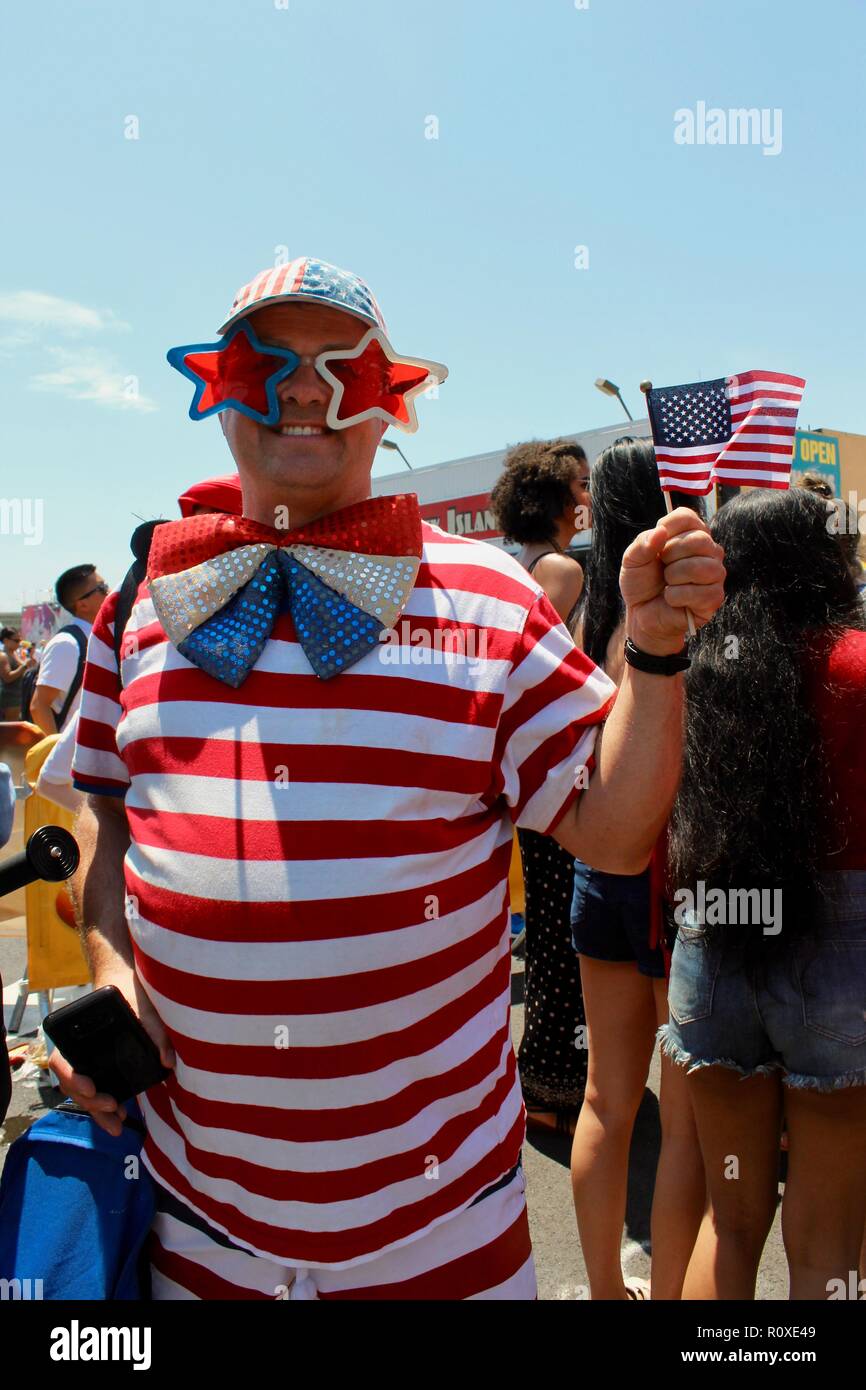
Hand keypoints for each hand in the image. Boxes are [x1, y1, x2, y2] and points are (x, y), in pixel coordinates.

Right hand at [49, 965, 174, 1137]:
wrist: (126, 979)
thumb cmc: (131, 990)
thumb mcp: (145, 1006)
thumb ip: (156, 1032)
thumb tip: (168, 1062)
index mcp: (77, 1034)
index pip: (61, 1062)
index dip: (71, 1078)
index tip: (91, 1087)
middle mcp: (77, 1049)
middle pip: (72, 1085)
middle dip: (91, 1104)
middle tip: (114, 1111)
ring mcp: (87, 1059)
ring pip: (83, 1092)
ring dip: (97, 1111)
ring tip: (117, 1124)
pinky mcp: (101, 1065)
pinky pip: (95, 1089)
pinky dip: (103, 1105)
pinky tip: (119, 1114)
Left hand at [620, 507, 725, 655]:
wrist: (642, 615)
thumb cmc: (642, 584)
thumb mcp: (632, 561)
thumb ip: (642, 544)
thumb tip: (660, 532)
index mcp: (690, 534)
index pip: (687, 517)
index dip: (668, 528)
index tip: (655, 544)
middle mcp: (708, 550)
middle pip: (698, 540)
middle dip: (670, 556)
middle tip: (662, 568)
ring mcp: (715, 573)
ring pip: (701, 566)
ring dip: (674, 577)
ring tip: (667, 584)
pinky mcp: (715, 597)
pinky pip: (699, 592)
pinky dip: (676, 597)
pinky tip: (672, 599)